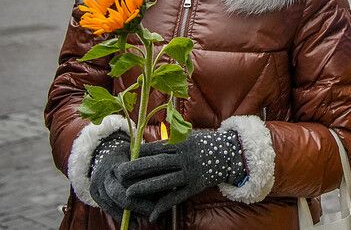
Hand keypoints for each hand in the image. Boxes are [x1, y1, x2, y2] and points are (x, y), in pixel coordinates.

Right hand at [89, 132, 153, 221]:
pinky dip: (121, 217)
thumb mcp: (136, 151)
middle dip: (137, 204)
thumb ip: (149, 159)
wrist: (102, 155)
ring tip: (145, 221)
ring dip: (129, 214)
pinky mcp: (94, 194)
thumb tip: (169, 167)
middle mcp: (104, 174)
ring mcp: (97, 185)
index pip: (127, 174)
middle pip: (119, 193)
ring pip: (112, 203)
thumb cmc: (127, 154)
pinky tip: (134, 224)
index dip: (142, 183)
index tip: (159, 190)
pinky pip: (107, 209)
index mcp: (116, 162)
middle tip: (153, 211)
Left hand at [118, 130, 246, 220]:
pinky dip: (164, 205)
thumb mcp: (190, 136)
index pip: (156, 148)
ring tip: (129, 193)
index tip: (123, 155)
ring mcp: (189, 173)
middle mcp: (184, 158)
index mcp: (181, 143)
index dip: (139, 152)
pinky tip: (152, 214)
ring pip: (164, 181)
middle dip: (136, 168)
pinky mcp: (194, 186)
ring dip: (146, 187)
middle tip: (119, 172)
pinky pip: (176, 197)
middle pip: (157, 163)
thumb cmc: (207, 143)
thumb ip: (171, 141)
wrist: (231, 153)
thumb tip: (148, 146)